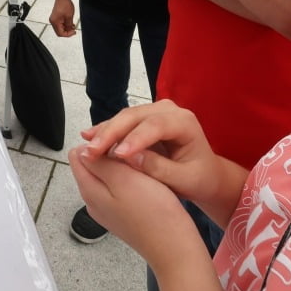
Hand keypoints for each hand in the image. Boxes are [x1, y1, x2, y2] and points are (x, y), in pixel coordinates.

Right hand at [48, 0, 76, 36]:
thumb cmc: (65, 5)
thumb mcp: (69, 17)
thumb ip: (69, 25)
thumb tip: (70, 31)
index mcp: (55, 22)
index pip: (60, 33)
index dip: (68, 34)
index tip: (74, 32)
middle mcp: (52, 21)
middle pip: (59, 32)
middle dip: (67, 32)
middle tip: (74, 30)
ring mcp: (53, 19)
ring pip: (60, 28)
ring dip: (66, 28)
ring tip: (73, 26)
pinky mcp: (55, 17)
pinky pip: (60, 24)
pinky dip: (65, 25)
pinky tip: (70, 23)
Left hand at [68, 145, 197, 270]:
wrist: (175, 248)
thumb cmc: (153, 213)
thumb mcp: (124, 179)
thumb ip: (100, 164)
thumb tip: (83, 151)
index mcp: (90, 190)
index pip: (78, 155)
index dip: (97, 143)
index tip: (117, 143)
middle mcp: (94, 201)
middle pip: (92, 165)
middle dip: (109, 155)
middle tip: (133, 154)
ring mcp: (109, 210)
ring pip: (108, 177)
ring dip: (122, 167)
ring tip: (142, 167)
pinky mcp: (124, 215)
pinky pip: (121, 189)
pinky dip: (130, 181)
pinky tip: (146, 183)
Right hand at [77, 101, 223, 206]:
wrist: (204, 174)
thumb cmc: (198, 178)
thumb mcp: (184, 180)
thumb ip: (159, 169)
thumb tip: (130, 158)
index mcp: (184, 123)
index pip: (156, 125)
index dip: (135, 139)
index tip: (117, 155)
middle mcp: (169, 110)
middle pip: (135, 116)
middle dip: (111, 133)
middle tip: (92, 151)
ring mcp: (154, 112)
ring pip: (124, 117)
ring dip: (104, 132)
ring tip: (86, 146)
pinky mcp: (143, 119)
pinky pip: (122, 123)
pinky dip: (106, 130)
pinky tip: (89, 136)